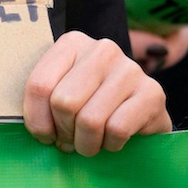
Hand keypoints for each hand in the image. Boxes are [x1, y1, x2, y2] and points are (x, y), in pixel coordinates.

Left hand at [23, 32, 170, 156]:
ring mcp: (130, 68)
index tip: (45, 135)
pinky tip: (112, 140)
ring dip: (86, 144)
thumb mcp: (61, 93)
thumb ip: (42, 101)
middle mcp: (102, 49)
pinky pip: (117, 129)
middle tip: (70, 141)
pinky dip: (110, 145)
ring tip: (89, 144)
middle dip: (64, 133)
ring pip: (90, 120)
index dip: (37, 120)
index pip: (39, 85)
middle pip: (64, 103)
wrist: (141, 114)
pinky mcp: (152, 92)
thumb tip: (35, 129)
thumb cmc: (91, 104)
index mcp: (72, 43)